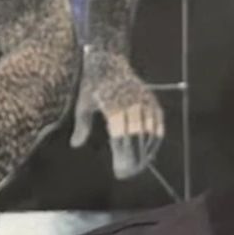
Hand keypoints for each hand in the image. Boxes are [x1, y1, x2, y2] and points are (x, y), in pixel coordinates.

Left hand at [71, 55, 164, 179]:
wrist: (109, 60)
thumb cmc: (93, 85)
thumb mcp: (83, 103)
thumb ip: (82, 125)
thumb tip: (75, 145)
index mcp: (112, 104)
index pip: (120, 136)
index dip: (122, 157)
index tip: (120, 172)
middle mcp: (130, 102)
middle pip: (136, 136)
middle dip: (134, 158)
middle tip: (129, 174)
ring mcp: (142, 99)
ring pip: (149, 130)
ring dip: (146, 150)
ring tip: (140, 166)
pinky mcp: (150, 98)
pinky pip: (158, 121)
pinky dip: (156, 136)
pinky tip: (151, 149)